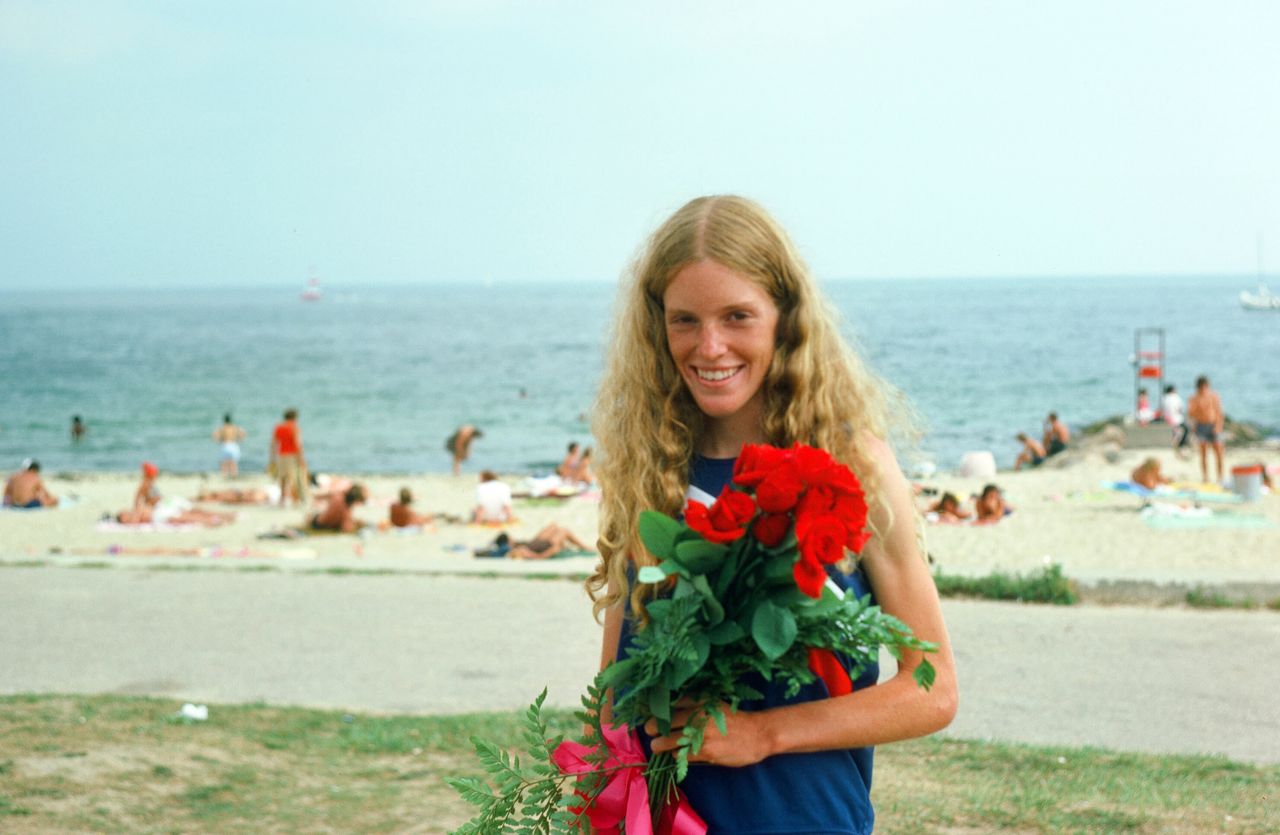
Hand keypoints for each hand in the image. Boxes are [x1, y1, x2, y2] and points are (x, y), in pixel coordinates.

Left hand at [645, 700, 771, 767]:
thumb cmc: (734, 719)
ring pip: (666, 741)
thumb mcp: (714, 704)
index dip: (655, 710)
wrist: (758, 734)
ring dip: (659, 745)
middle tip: (650, 731)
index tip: (650, 713)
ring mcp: (700, 733)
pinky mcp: (705, 751)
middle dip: (651, 728)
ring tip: (658, 746)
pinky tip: (678, 754)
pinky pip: (679, 755)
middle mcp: (697, 714)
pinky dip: (675, 755)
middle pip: (661, 722)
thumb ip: (693, 704)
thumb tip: (667, 709)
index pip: (667, 703)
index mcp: (699, 700)